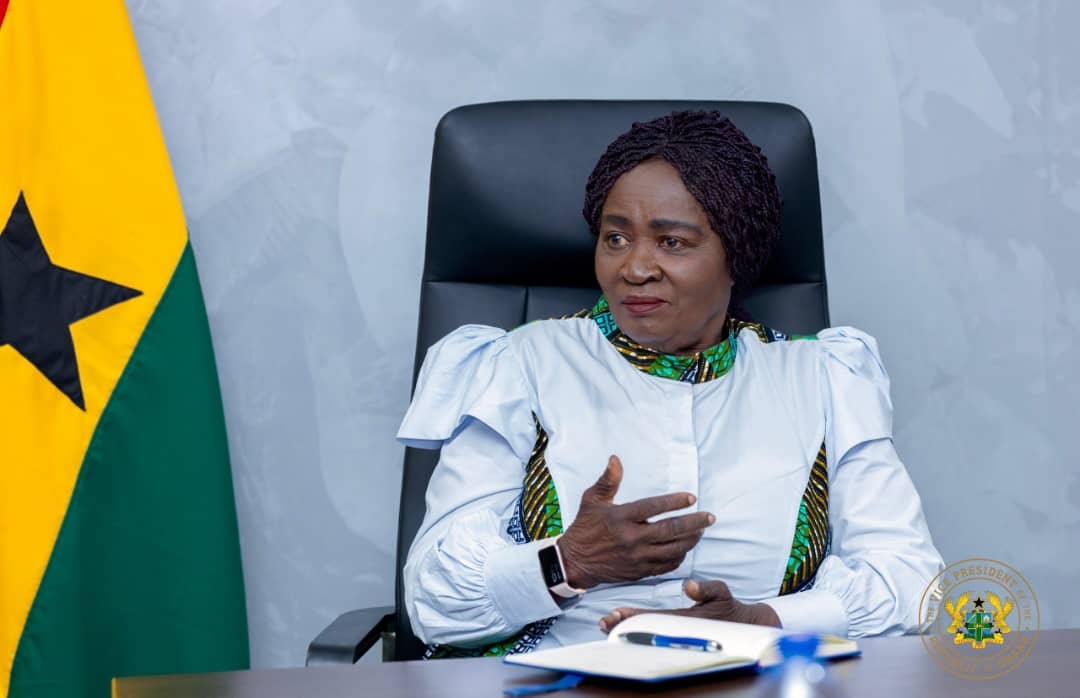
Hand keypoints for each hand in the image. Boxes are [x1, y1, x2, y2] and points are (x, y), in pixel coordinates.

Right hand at [558, 455, 714, 588]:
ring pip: (672, 550)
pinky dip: (679, 557)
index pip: (653, 507)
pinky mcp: (639, 572)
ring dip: (691, 540)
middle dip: (694, 523)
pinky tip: (685, 548)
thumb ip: (608, 480)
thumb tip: (615, 459)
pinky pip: (666, 566)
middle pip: (670, 530)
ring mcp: (636, 557)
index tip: (691, 497)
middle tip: (709, 517)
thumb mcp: (592, 500)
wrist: (574, 562)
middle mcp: (630, 538)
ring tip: (701, 531)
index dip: (674, 502)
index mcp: (620, 517)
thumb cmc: (584, 527)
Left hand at [598, 579, 781, 632]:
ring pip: (646, 630)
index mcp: (684, 619)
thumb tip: (689, 586)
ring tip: (606, 624)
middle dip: (623, 625)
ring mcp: (675, 630)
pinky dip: (637, 625)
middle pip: (644, 628)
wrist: (743, 626)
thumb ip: (706, 589)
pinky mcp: (676, 629)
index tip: (614, 615)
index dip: (632, 617)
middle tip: (603, 622)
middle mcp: (676, 628)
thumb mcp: (721, 595)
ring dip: (626, 627)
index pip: (652, 619)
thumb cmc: (730, 609)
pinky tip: (623, 622)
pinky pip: (653, 628)